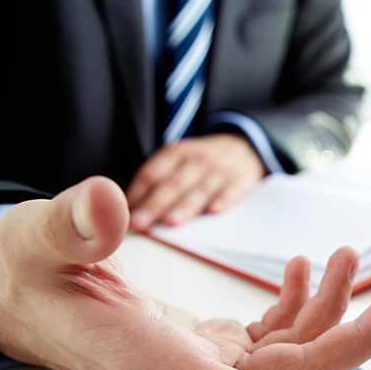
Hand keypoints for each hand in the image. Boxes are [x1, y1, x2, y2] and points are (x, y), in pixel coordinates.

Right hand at [0, 177, 370, 369]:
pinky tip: (305, 268)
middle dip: (353, 343)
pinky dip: (303, 305)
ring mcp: (208, 365)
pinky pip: (276, 339)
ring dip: (333, 311)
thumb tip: (103, 201)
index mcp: (159, 366)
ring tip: (347, 256)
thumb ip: (67, 227)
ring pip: (292, 357)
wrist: (30, 299)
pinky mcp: (215, 348)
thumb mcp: (35, 241)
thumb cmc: (34, 278)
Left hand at [127, 133, 268, 230]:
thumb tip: (129, 210)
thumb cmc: (204, 162)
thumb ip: (158, 181)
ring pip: (199, 189)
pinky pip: (232, 190)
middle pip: (172, 184)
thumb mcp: (180, 161)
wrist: (246, 145)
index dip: (136, 195)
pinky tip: (214, 211)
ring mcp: (219, 170)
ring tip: (171, 222)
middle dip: (154, 205)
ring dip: (185, 206)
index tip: (125, 216)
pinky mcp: (241, 180)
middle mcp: (196, 160)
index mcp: (175, 154)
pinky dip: (224, 199)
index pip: (151, 174)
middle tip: (140, 223)